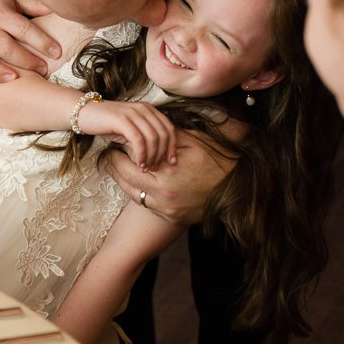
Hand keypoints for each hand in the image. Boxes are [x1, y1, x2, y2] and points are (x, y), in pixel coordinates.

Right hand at [77, 100, 175, 171]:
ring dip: (151, 156)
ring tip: (146, 168)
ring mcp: (133, 113)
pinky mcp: (122, 120)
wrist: (85, 113)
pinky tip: (138, 164)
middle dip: (162, 154)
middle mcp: (144, 109)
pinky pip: (138, 140)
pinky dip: (141, 154)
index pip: (169, 128)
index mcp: (149, 109)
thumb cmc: (108, 124)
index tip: (172, 162)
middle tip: (156, 168)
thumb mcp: (130, 130)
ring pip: (152, 138)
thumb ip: (144, 138)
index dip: (173, 147)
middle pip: (163, 134)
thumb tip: (158, 157)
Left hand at [103, 131, 232, 225]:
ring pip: (132, 194)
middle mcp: (164, 194)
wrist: (237, 191)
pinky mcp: (170, 218)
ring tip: (111, 167)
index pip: (134, 158)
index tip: (115, 140)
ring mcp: (167, 209)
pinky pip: (145, 204)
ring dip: (120, 180)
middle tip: (106, 155)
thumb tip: (148, 126)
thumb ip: (168, 136)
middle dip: (114, 164)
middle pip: (127, 177)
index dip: (122, 148)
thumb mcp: (194, 142)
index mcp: (169, 173)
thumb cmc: (217, 162)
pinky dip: (137, 192)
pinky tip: (132, 182)